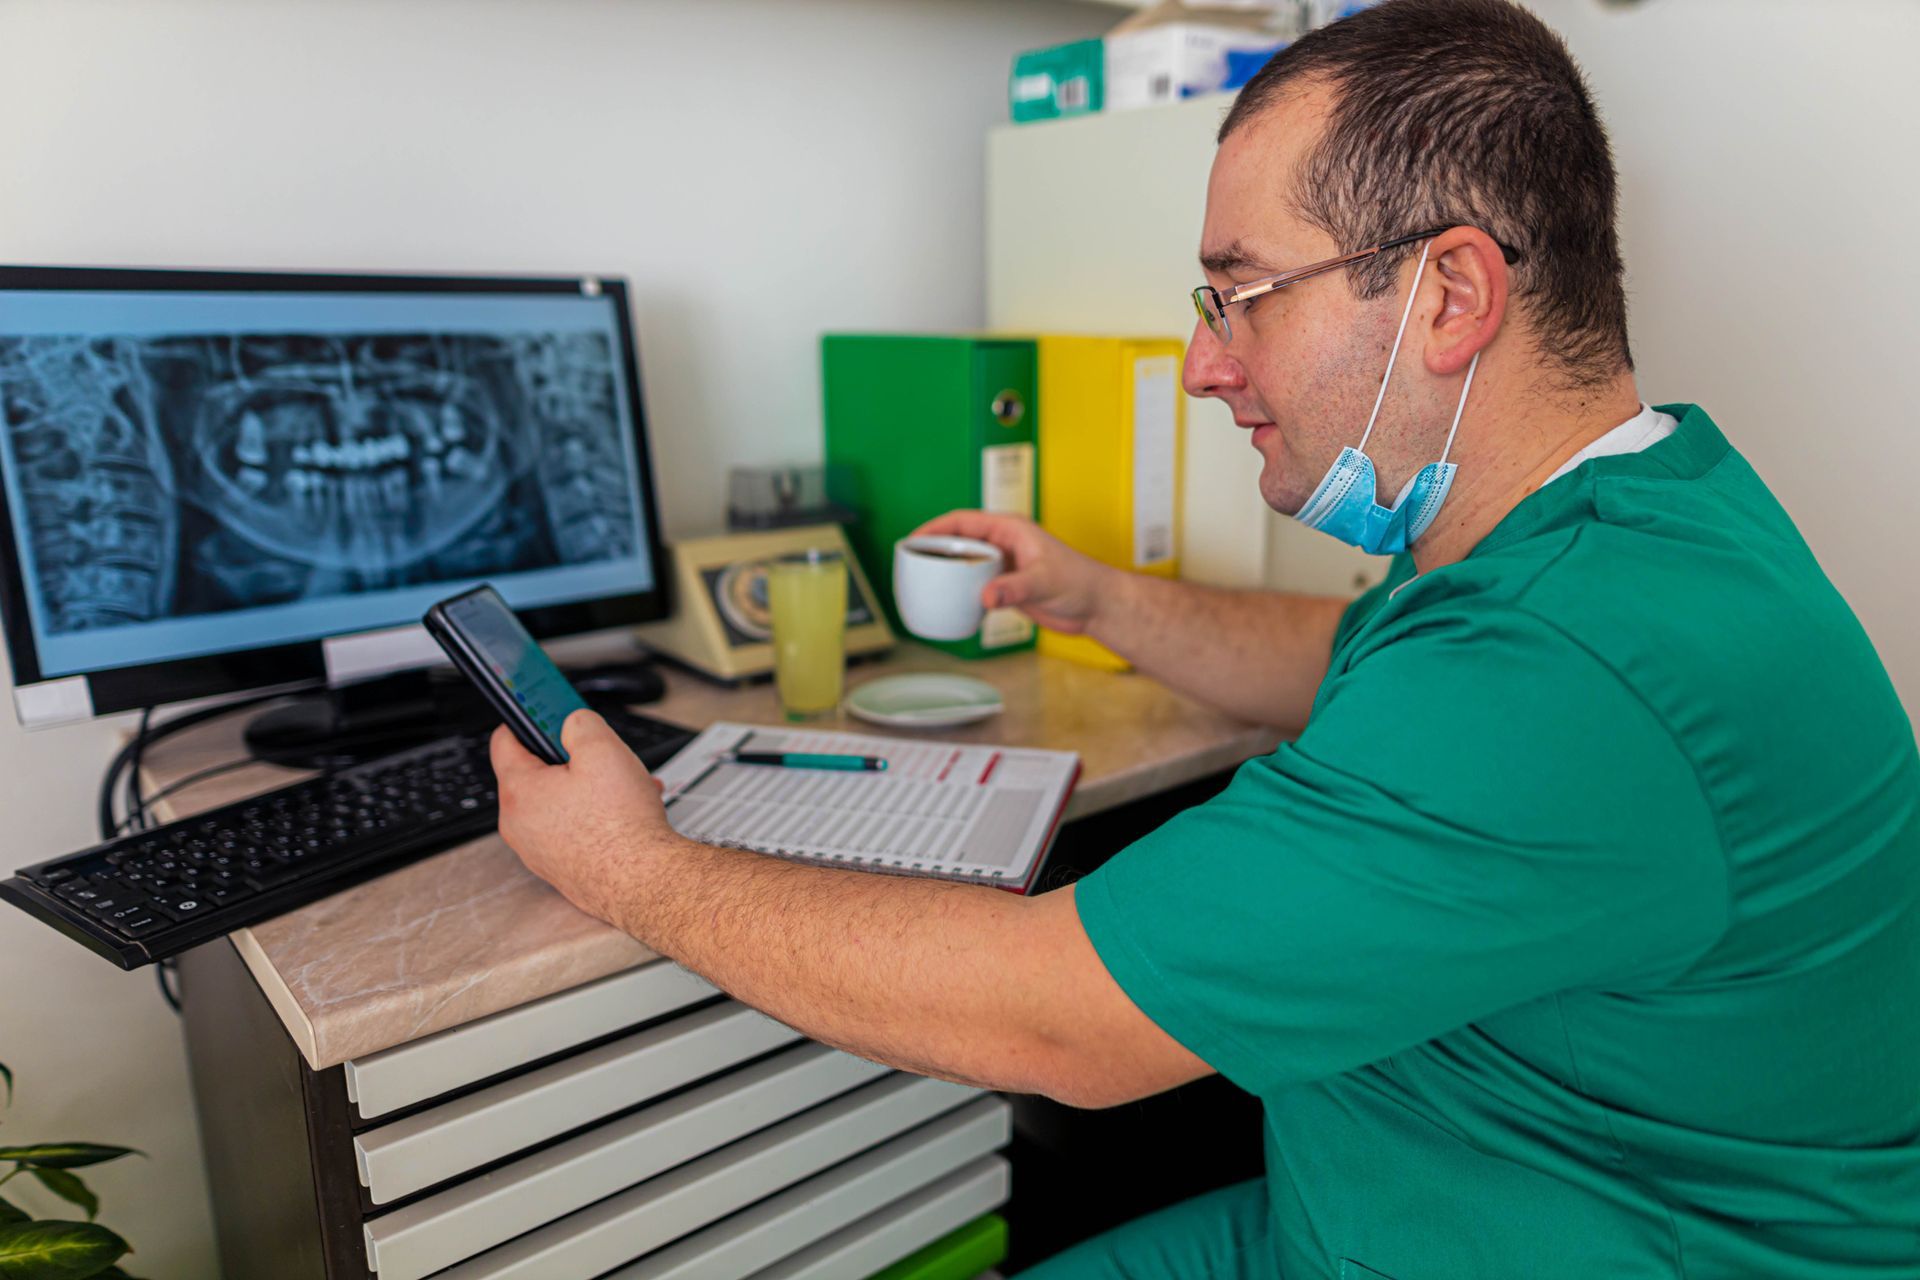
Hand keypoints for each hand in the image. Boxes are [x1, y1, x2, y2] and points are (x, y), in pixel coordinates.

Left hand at [489, 709, 678, 929]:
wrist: (644, 881)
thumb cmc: (621, 827)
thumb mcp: (604, 751)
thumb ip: (580, 724)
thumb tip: (572, 723)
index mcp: (519, 792)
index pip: (504, 740)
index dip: (528, 718)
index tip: (545, 713)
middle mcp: (519, 825)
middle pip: (535, 773)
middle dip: (568, 760)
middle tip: (597, 756)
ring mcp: (537, 850)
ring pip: (557, 803)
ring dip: (586, 789)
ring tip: (620, 789)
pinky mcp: (559, 867)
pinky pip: (570, 829)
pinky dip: (592, 817)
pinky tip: (622, 815)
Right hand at [910, 511, 1116, 635]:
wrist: (1096, 605)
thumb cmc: (1081, 582)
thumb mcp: (1044, 582)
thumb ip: (1014, 588)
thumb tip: (985, 596)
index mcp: (1010, 530)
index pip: (964, 521)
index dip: (936, 528)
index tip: (915, 538)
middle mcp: (1004, 544)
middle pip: (959, 541)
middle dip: (934, 550)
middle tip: (911, 563)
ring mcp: (1004, 565)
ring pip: (965, 563)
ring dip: (945, 571)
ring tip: (922, 582)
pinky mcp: (1006, 586)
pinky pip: (974, 584)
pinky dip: (959, 591)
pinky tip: (948, 601)